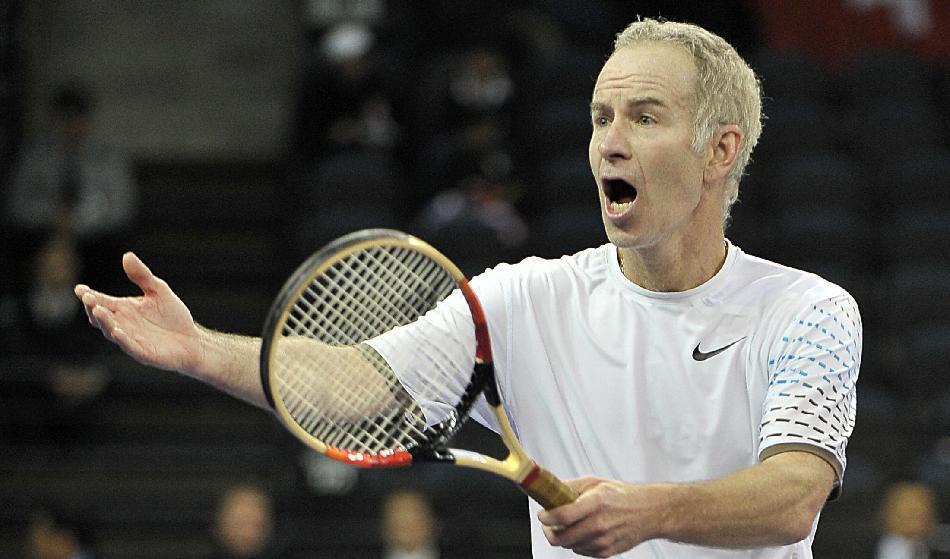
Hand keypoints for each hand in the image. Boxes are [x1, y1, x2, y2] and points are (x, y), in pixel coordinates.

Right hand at [75, 252, 202, 373]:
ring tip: (98, 310)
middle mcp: (123, 324)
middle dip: (93, 307)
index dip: (89, 295)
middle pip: (101, 317)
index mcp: (123, 309)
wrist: (192, 340)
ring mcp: (131, 339)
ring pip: (111, 331)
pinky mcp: (143, 353)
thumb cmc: (173, 316)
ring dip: (104, 321)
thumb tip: (127, 255)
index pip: (101, 301)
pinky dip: (122, 339)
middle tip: (88, 297)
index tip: (79, 289)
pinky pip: (129, 346)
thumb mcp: (159, 290)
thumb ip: (142, 275)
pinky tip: (117, 331)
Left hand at [538, 477, 664, 557]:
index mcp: (595, 503)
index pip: (563, 516)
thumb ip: (570, 486)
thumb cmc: (622, 496)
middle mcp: (598, 524)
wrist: (648, 512)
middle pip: (561, 537)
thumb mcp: (595, 482)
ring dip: (563, 536)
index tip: (543, 515)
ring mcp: (603, 540)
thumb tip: (550, 489)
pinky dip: (576, 543)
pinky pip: (580, 551)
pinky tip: (582, 531)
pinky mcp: (606, 552)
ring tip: (567, 525)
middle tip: (549, 523)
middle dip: (549, 531)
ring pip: (568, 546)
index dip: (547, 518)